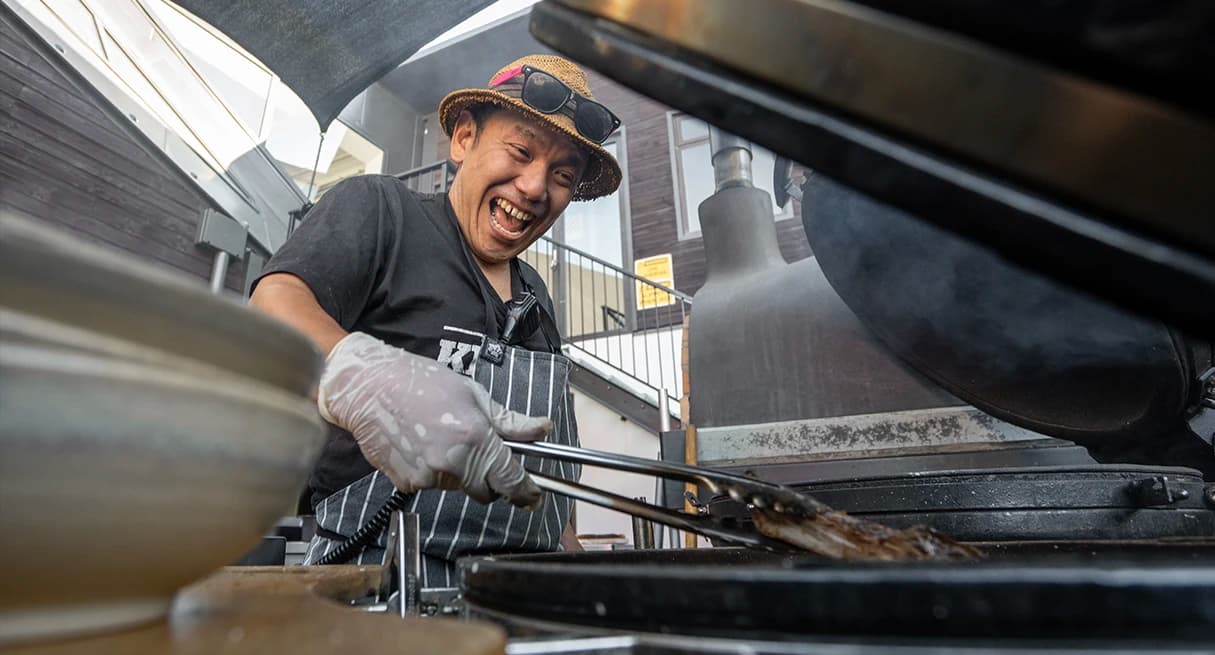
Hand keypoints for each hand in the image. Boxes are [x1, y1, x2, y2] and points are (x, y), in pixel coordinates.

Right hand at [317, 332, 548, 506]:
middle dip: (489, 479)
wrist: (368, 388)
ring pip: (457, 487)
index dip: (526, 493)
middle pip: (485, 492)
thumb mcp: (473, 394)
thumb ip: (509, 421)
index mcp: (476, 439)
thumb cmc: (420, 382)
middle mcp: (453, 464)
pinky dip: (433, 471)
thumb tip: (542, 430)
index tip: (533, 497)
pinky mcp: (406, 484)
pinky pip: (431, 485)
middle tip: (478, 451)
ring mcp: (427, 478)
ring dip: (458, 471)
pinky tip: (422, 444)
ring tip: (440, 436)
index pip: (511, 481)